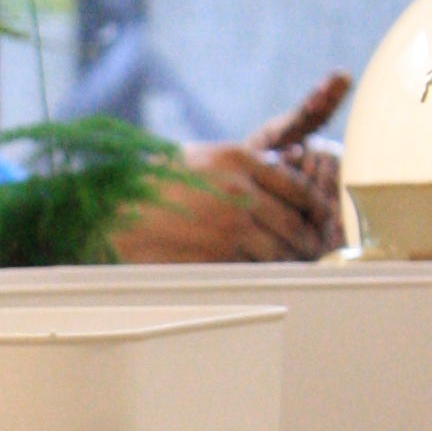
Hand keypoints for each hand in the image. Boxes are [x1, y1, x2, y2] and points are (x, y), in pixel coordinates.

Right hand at [120, 71, 348, 262]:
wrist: (110, 216)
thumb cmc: (149, 186)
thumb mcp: (197, 157)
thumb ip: (238, 166)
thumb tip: (283, 170)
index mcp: (237, 158)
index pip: (296, 185)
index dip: (315, 204)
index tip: (321, 214)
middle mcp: (239, 190)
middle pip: (294, 221)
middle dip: (307, 238)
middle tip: (313, 247)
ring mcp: (231, 226)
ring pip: (280, 249)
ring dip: (290, 259)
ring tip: (292, 263)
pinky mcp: (219, 256)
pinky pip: (256, 268)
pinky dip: (265, 273)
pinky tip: (264, 272)